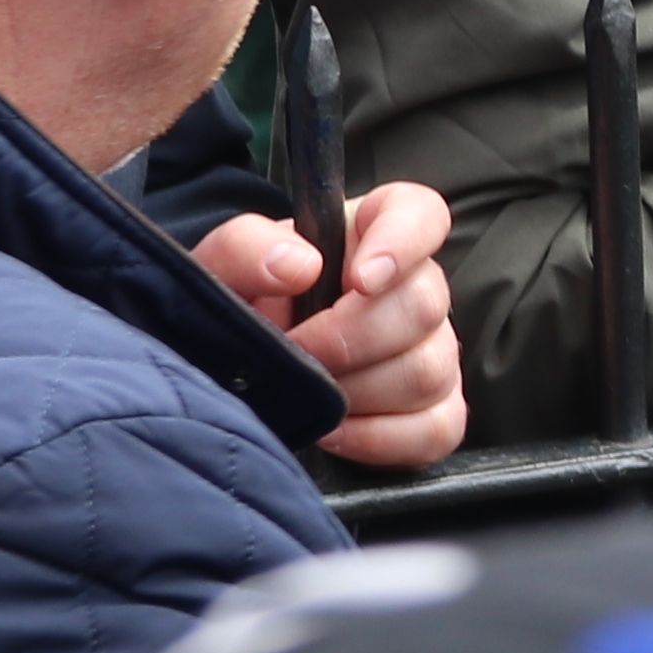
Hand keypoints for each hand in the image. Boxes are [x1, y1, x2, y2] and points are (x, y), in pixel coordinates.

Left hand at [194, 179, 467, 468]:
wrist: (230, 376)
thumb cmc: (235, 312)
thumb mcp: (217, 271)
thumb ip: (244, 248)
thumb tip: (299, 266)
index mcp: (367, 234)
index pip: (420, 215)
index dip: (404, 243)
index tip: (361, 279)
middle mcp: (413, 287)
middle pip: (424, 306)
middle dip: (350, 340)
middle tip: (295, 354)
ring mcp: (432, 351)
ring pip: (428, 371)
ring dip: (356, 391)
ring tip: (308, 393)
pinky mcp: (435, 412)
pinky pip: (436, 428)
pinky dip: (378, 437)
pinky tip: (333, 431)